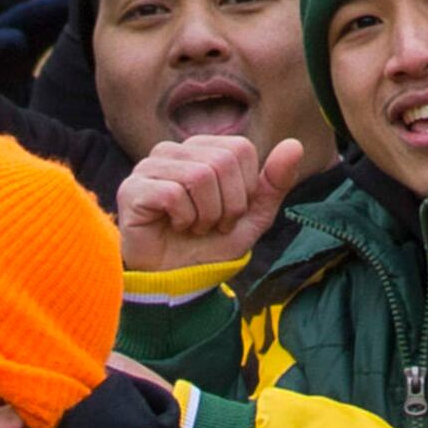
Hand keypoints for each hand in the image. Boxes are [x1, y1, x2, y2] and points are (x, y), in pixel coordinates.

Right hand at [117, 132, 302, 272]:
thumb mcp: (252, 218)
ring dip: (205, 215)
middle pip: (222, 162)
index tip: (228, 214)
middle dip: (226, 206)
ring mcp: (149, 166)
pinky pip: (173, 194)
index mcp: (202, 149)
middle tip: (210, 225)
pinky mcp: (132, 188)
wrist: (176, 282)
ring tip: (192, 227)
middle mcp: (173, 150)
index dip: (244, 190)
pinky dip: (183, 220)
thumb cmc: (210, 247)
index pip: (241, 149)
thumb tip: (295, 144)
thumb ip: (274, 182)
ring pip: (199, 175)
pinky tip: (173, 227)